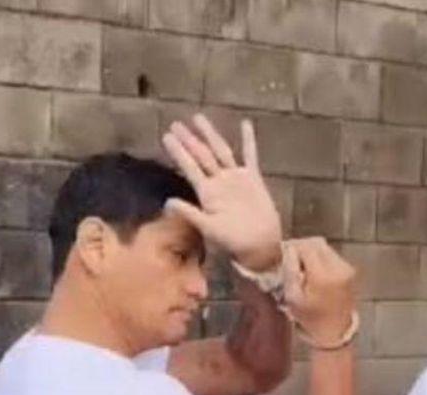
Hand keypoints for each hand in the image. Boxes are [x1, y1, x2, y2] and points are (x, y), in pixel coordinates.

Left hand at [162, 115, 282, 271]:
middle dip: (189, 140)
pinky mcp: (253, 179)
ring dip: (210, 135)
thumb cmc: (233, 241)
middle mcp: (219, 182)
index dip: (178, 152)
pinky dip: (248, 140)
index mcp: (207, 193)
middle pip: (201, 155)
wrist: (260, 245)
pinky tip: (245, 123)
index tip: (166, 136)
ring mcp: (235, 179)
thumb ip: (189, 213)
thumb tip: (167, 202)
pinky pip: (250, 155)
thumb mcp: (209, 228)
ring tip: (198, 118)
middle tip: (176, 124)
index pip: (189, 167)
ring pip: (220, 151)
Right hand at [283, 238, 356, 345]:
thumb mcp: (293, 297)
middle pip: (316, 242)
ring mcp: (346, 269)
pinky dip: (321, 258)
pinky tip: (314, 272)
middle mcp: (337, 268)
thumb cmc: (311, 319)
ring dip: (312, 251)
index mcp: (322, 275)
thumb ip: (290, 270)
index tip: (283, 253)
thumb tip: (288, 250)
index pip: (305, 246)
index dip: (292, 246)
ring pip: (325, 247)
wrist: (335, 332)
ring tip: (302, 266)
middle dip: (302, 246)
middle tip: (291, 258)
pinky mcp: (350, 271)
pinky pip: (332, 256)